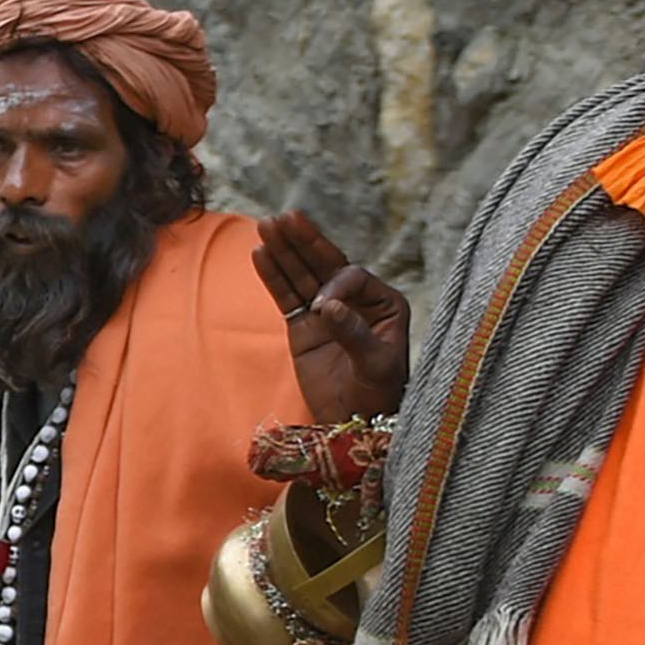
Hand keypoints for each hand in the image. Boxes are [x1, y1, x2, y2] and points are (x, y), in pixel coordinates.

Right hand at [256, 210, 412, 422]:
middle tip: (284, 218)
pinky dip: (273, 276)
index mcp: (385, 303)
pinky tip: (260, 253)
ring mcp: (327, 313)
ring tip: (266, 225)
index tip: (321, 308)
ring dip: (285, 251)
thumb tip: (325, 305)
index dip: (334, 285)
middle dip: (305, 241)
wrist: (357, 426)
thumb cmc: (379, 397)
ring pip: (302, 275)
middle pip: (326, 264)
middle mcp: (356, 302)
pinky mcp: (304, 327)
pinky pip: (286, 296)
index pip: (352, 277)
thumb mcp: (375, 366)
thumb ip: (353, 333)